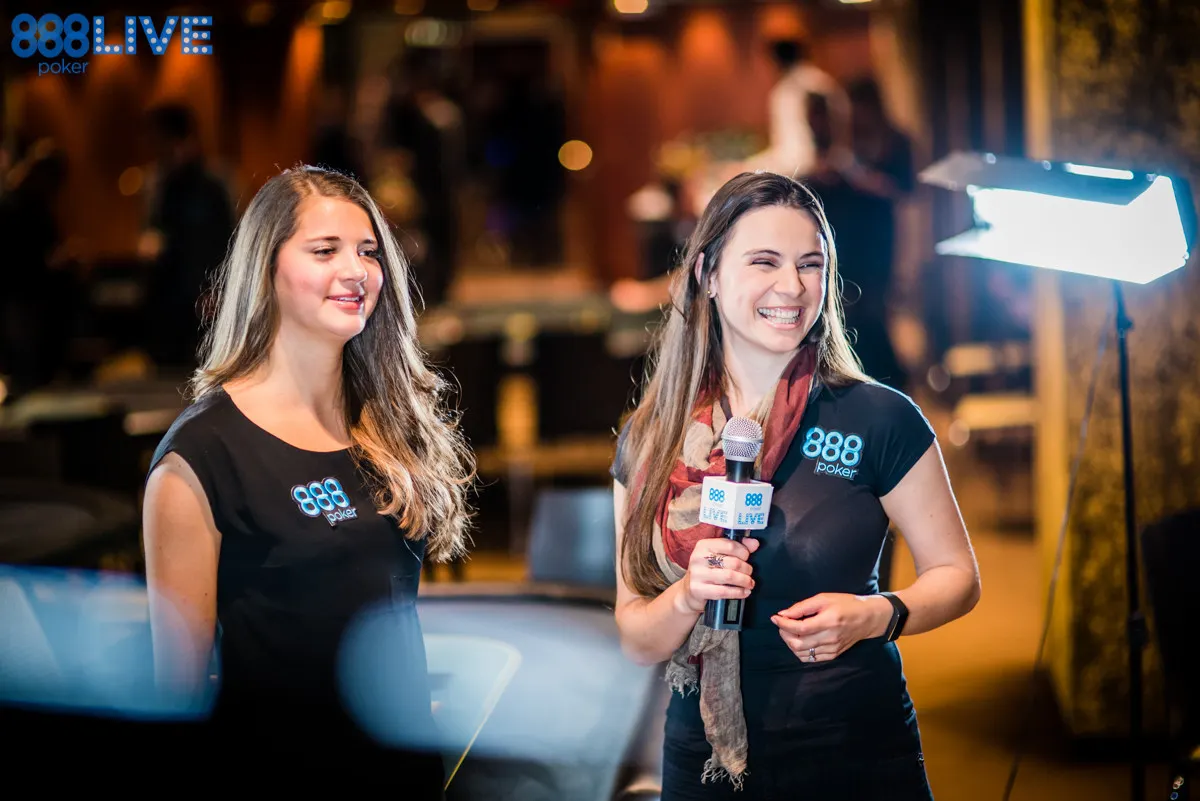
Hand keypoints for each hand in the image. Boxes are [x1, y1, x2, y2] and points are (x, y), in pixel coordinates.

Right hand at [677, 537, 760, 614]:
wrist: (689, 591)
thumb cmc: (707, 571)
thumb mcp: (718, 556)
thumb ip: (737, 547)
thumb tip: (754, 543)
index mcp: (703, 545)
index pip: (730, 545)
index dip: (743, 552)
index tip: (747, 558)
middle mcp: (698, 558)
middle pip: (733, 562)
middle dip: (746, 569)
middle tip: (749, 573)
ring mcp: (697, 574)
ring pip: (730, 576)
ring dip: (744, 581)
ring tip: (749, 583)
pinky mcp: (698, 589)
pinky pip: (724, 591)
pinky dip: (738, 592)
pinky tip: (744, 592)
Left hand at [771, 593, 892, 662]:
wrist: (867, 618)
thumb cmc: (845, 604)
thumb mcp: (824, 598)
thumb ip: (802, 607)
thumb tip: (783, 614)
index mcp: (828, 621)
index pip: (800, 628)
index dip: (783, 624)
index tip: (775, 618)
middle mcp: (830, 638)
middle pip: (798, 644)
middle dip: (784, 634)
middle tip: (781, 625)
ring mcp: (832, 649)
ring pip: (802, 654)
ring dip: (791, 643)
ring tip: (790, 632)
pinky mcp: (833, 655)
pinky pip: (811, 659)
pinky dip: (800, 651)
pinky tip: (800, 640)